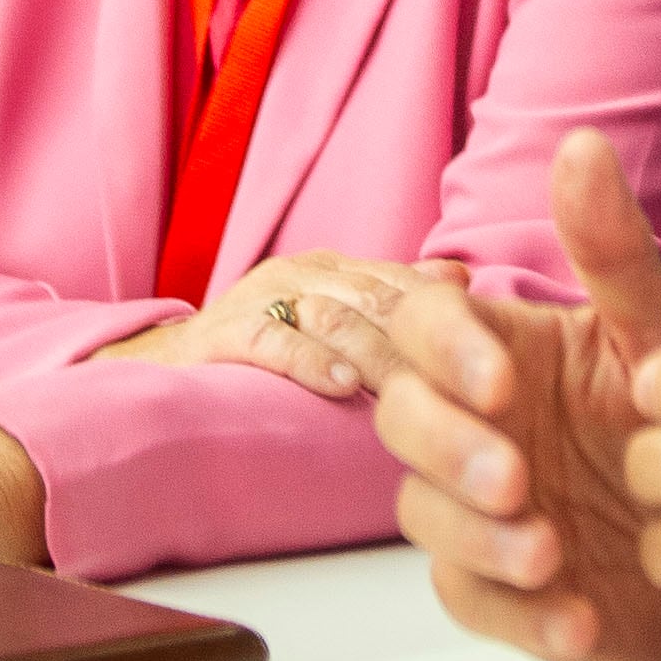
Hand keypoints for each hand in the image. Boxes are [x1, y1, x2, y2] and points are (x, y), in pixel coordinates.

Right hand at [95, 251, 459, 399]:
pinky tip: (341, 387)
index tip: (496, 358)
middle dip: (428, 342)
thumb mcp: (331, 318)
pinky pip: (270, 343)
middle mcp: (302, 274)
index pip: (404, 284)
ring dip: (380, 354)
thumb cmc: (263, 349)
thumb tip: (460, 278)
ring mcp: (261, 299)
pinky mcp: (221, 335)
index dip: (449, 320)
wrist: (163, 369)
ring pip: (335, 317)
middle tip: (478, 385)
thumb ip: (390, 299)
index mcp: (334, 269)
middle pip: (378, 300)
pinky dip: (308, 362)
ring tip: (421, 392)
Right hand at [377, 130, 660, 660]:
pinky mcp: (498, 588)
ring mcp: (476, 506)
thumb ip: (612, 248)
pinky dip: (519, 618)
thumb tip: (580, 144)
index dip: (446, 353)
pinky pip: (473, 601)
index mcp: (499, 346)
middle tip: (518, 480)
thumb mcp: (658, 331)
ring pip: (422, 515)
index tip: (501, 385)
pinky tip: (578, 620)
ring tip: (549, 554)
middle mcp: (471, 422)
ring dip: (476, 537)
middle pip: (401, 420)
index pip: (423, 325)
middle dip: (447, 450)